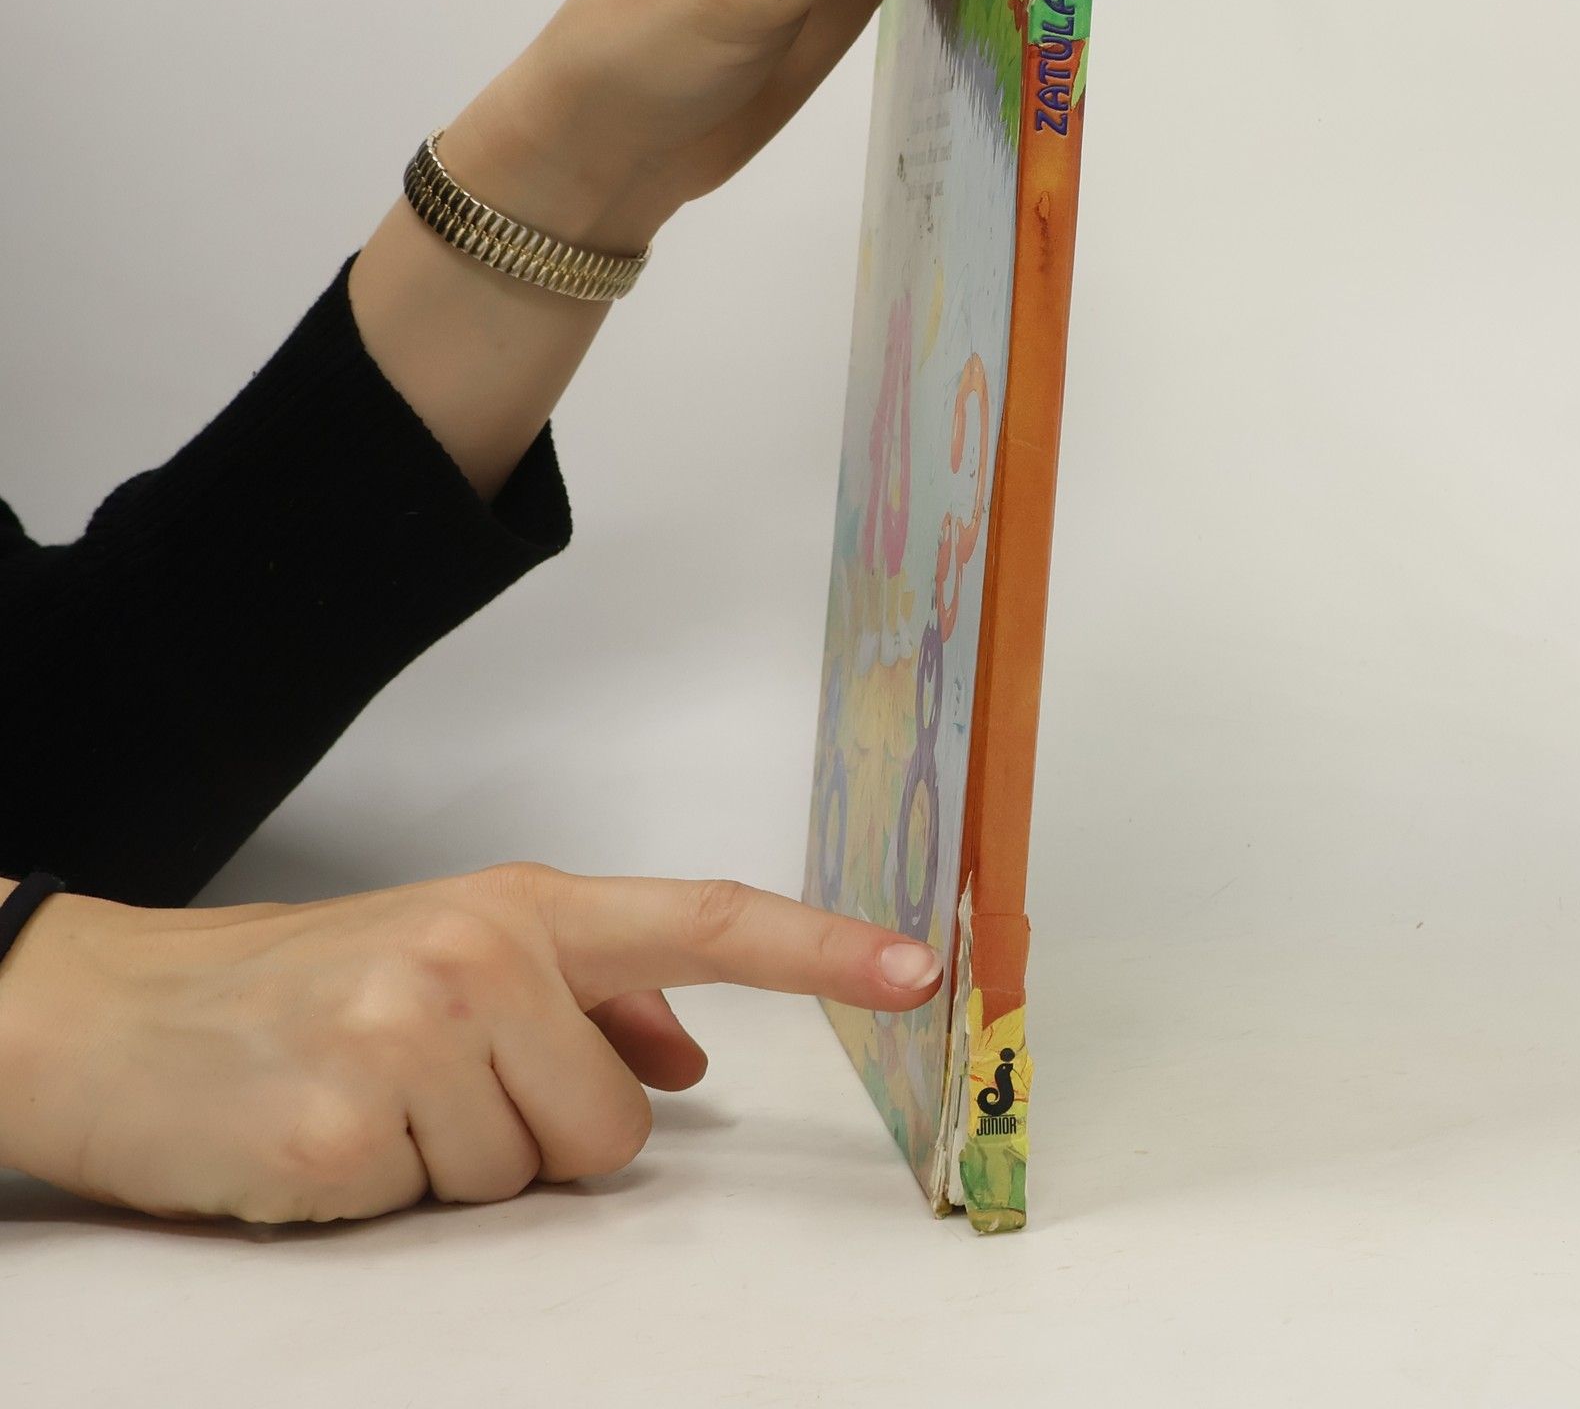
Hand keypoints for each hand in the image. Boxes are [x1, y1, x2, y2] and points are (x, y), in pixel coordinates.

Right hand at [0, 863, 943, 1223]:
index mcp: (526, 907)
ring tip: (380, 1105)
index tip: (919, 969)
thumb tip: (687, 1061)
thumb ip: (589, 996)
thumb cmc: (311, 982)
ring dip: (466, 1166)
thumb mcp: (456, 950)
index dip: (823, 950)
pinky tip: (331, 1140)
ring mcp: (415, 1037)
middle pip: (620, 1129)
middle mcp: (484, 955)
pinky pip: (441, 1210)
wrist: (121, 1014)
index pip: (706, 922)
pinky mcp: (348, 1129)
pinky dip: (393, 1197)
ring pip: (538, 1178)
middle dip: (545, 1135)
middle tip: (440, 1088)